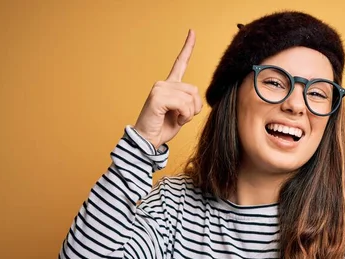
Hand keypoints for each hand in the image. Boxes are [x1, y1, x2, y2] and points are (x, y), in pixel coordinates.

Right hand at [133, 30, 201, 148]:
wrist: (148, 140)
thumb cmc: (163, 128)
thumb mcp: (182, 113)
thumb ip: (189, 102)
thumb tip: (197, 99)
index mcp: (170, 85)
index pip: (180, 63)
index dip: (187, 48)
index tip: (192, 32)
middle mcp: (164, 83)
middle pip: (195, 90)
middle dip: (194, 108)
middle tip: (182, 117)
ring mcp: (159, 88)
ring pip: (190, 97)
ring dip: (189, 113)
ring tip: (177, 119)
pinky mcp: (157, 97)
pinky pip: (183, 104)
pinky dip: (184, 116)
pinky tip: (174, 120)